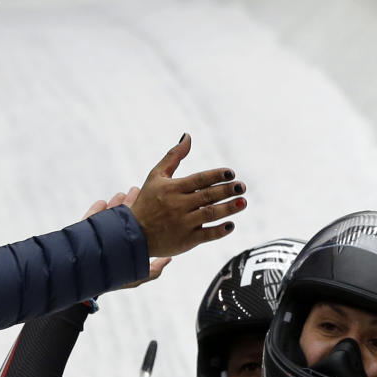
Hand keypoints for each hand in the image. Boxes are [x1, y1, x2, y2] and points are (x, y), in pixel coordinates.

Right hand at [84, 188, 171, 286]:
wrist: (88, 283)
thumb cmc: (115, 281)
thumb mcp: (138, 278)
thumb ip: (154, 270)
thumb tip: (169, 259)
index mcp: (127, 243)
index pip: (137, 225)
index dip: (145, 213)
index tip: (152, 202)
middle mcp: (114, 236)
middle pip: (124, 215)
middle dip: (130, 202)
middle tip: (136, 191)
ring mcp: (99, 232)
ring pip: (109, 213)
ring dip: (116, 203)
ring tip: (122, 194)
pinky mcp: (84, 231)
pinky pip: (90, 217)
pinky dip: (97, 209)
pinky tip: (103, 202)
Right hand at [128, 134, 246, 256]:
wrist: (134, 234)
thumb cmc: (146, 202)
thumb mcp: (156, 176)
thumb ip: (173, 156)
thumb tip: (187, 136)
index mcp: (172, 188)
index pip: (199, 179)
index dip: (217, 175)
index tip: (231, 173)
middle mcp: (178, 205)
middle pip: (208, 196)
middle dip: (227, 190)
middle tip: (242, 187)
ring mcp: (183, 224)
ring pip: (210, 214)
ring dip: (228, 208)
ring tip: (242, 202)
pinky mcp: (186, 240)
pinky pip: (206, 235)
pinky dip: (220, 230)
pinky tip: (230, 225)